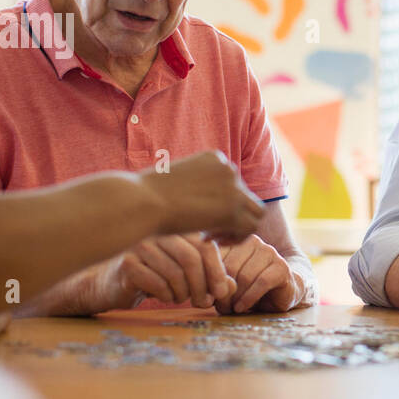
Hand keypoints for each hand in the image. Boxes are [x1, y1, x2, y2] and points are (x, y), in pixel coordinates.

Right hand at [96, 233, 235, 310]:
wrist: (109, 284)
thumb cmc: (153, 278)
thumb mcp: (186, 277)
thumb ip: (210, 279)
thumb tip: (231, 287)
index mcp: (177, 231)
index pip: (205, 247)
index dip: (217, 271)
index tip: (222, 292)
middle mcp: (159, 233)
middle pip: (191, 259)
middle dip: (202, 286)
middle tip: (203, 302)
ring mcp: (141, 246)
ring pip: (175, 273)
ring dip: (183, 293)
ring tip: (179, 298)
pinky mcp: (127, 263)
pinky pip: (157, 284)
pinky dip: (166, 296)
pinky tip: (163, 297)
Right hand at [140, 150, 263, 242]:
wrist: (142, 201)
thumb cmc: (145, 196)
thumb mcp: (174, 184)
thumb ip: (195, 189)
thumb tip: (203, 204)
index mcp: (215, 158)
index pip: (232, 184)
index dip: (219, 204)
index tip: (198, 217)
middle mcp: (228, 168)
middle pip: (245, 197)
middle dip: (230, 216)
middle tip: (206, 230)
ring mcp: (234, 188)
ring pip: (256, 212)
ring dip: (237, 228)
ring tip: (213, 237)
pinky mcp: (233, 208)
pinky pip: (251, 227)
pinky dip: (236, 239)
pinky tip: (209, 240)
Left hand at [216, 235, 301, 313]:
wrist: (280, 293)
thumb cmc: (247, 288)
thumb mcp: (227, 284)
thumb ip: (214, 282)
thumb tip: (203, 291)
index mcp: (235, 240)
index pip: (216, 257)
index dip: (210, 280)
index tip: (209, 298)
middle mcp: (252, 241)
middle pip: (230, 267)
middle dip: (223, 291)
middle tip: (221, 307)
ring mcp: (269, 252)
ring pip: (245, 276)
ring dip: (236, 297)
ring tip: (232, 309)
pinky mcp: (281, 266)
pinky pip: (261, 282)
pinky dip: (249, 298)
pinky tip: (242, 307)